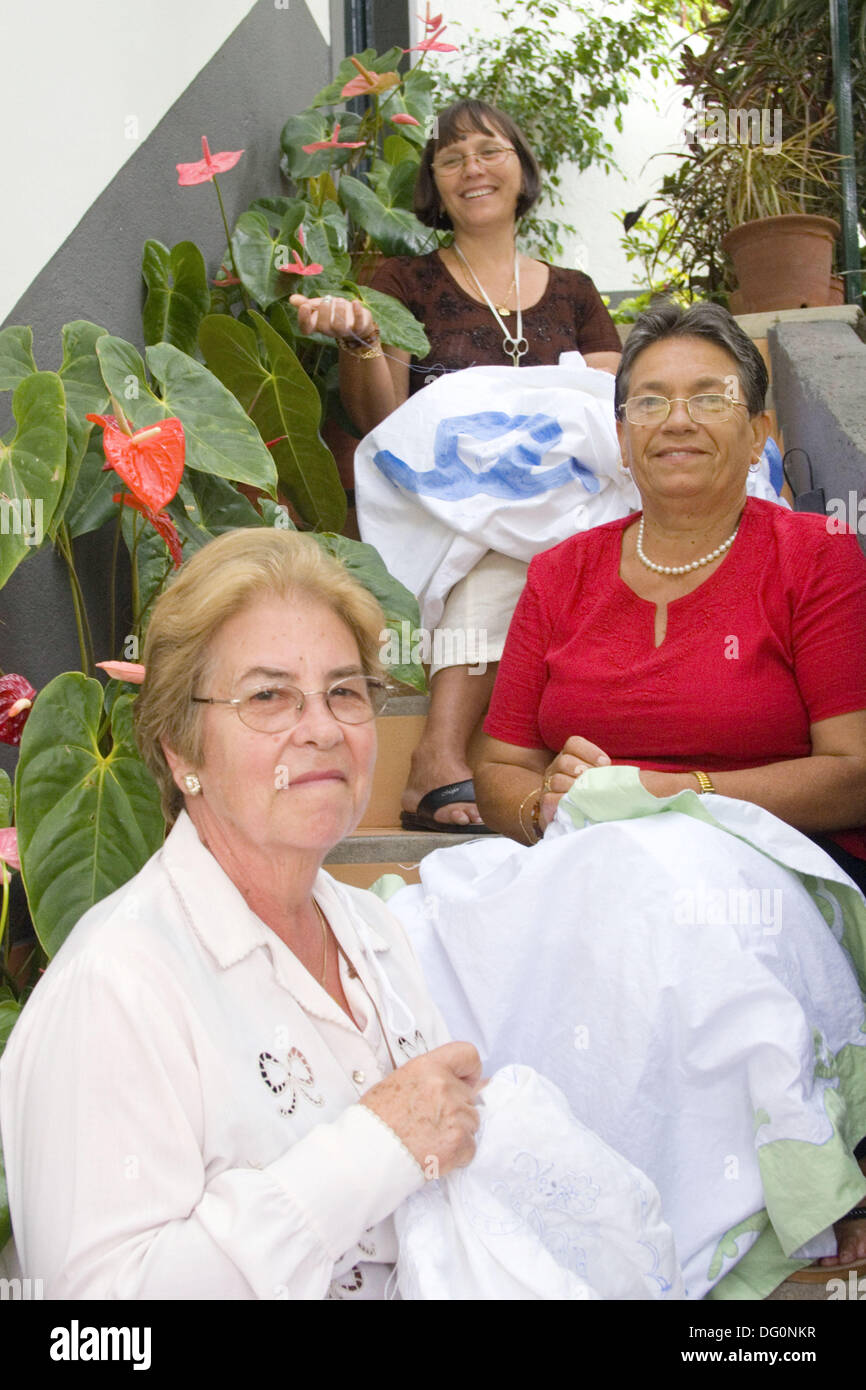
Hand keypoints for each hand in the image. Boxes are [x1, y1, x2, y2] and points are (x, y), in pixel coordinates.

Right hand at [289, 293, 376, 342]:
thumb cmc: (335, 312)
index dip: (303, 319)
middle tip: (327, 300)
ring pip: (339, 327)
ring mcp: (344, 330)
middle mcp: (330, 330)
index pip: (306, 328)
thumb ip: (306, 303)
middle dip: (324, 312)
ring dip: (338, 311)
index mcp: (317, 325)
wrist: (357, 321)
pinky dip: (357, 312)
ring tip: (339, 300)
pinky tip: (355, 302)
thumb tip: (292, 299)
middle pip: (323, 327)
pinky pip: (358, 324)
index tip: (305, 306)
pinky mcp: (359, 328)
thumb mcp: (320, 306)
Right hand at [361, 1041, 483, 1176]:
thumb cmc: (375, 1122)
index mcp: (428, 1067)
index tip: (465, 1084)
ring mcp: (454, 1113)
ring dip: (457, 1133)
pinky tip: (434, 1153)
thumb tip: (471, 1085)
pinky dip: (457, 1154)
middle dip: (456, 1110)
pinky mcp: (459, 1141)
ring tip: (429, 1140)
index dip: (469, 1071)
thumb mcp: (397, 1084)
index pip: (468, 1054)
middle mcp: (444, 1086)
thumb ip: (431, 1081)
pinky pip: (470, 1147)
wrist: (366, 1156)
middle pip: (469, 1096)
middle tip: (431, 1123)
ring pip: (471, 1122)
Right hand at [539, 735, 610, 828]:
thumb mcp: (605, 781)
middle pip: (564, 760)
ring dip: (574, 788)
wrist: (575, 821)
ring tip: (587, 795)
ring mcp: (549, 785)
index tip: (605, 764)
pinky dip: (563, 801)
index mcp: (571, 757)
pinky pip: (549, 799)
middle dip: (582, 770)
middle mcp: (557, 768)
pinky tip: (576, 805)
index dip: (589, 751)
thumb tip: (648, 779)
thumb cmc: (595, 798)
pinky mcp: (545, 804)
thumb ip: (615, 775)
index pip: (574, 743)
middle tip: (595, 781)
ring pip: (556, 779)